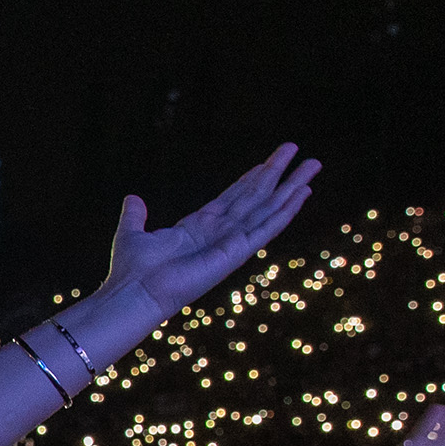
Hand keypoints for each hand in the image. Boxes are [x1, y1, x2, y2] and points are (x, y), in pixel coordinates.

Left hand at [106, 145, 319, 316]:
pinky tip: (302, 193)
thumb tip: (132, 198)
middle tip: (301, 153)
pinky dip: (286, 210)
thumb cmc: (132, 271)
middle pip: (256, 197)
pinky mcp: (237, 252)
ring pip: (268, 207)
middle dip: (279, 174)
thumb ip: (136, 216)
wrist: (135, 292)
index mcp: (198, 227)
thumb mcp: (132, 234)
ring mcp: (231, 242)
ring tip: (312, 166)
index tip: (269, 162)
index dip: (252, 178)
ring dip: (291, 187)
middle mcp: (219, 233)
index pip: (232, 197)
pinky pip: (267, 226)